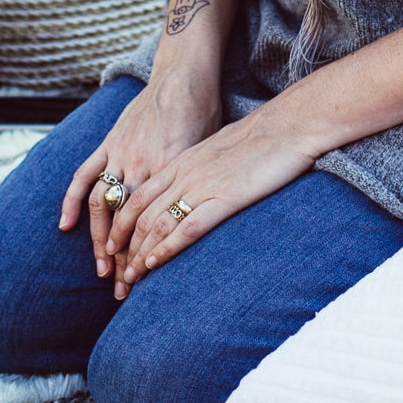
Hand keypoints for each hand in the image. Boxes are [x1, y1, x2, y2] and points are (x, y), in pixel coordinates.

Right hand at [59, 71, 222, 298]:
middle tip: (123, 292)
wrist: (184, 75)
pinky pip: (85, 174)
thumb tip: (196, 218)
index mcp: (170, 172)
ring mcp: (122, 155)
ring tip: (102, 269)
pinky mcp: (109, 142)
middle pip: (129, 223)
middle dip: (125, 260)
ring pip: (104, 204)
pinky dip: (72, 200)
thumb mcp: (207, 153)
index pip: (154, 224)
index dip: (148, 257)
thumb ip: (193, 184)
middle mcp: (143, 167)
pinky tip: (65, 226)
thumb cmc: (205, 114)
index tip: (146, 283)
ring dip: (99, 240)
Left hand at [106, 110, 317, 291]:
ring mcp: (202, 185)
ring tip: (131, 278)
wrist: (289, 125)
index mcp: (181, 161)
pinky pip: (188, 227)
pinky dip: (167, 248)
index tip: (113, 248)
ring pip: (157, 224)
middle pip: (140, 214)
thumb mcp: (219, 149)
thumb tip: (192, 189)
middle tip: (117, 273)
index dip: (120, 225)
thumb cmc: (261, 137)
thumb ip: (200, 169)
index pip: (137, 197)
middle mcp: (184, 173)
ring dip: (140, 254)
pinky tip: (156, 264)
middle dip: (124, 247)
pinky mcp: (225, 198)